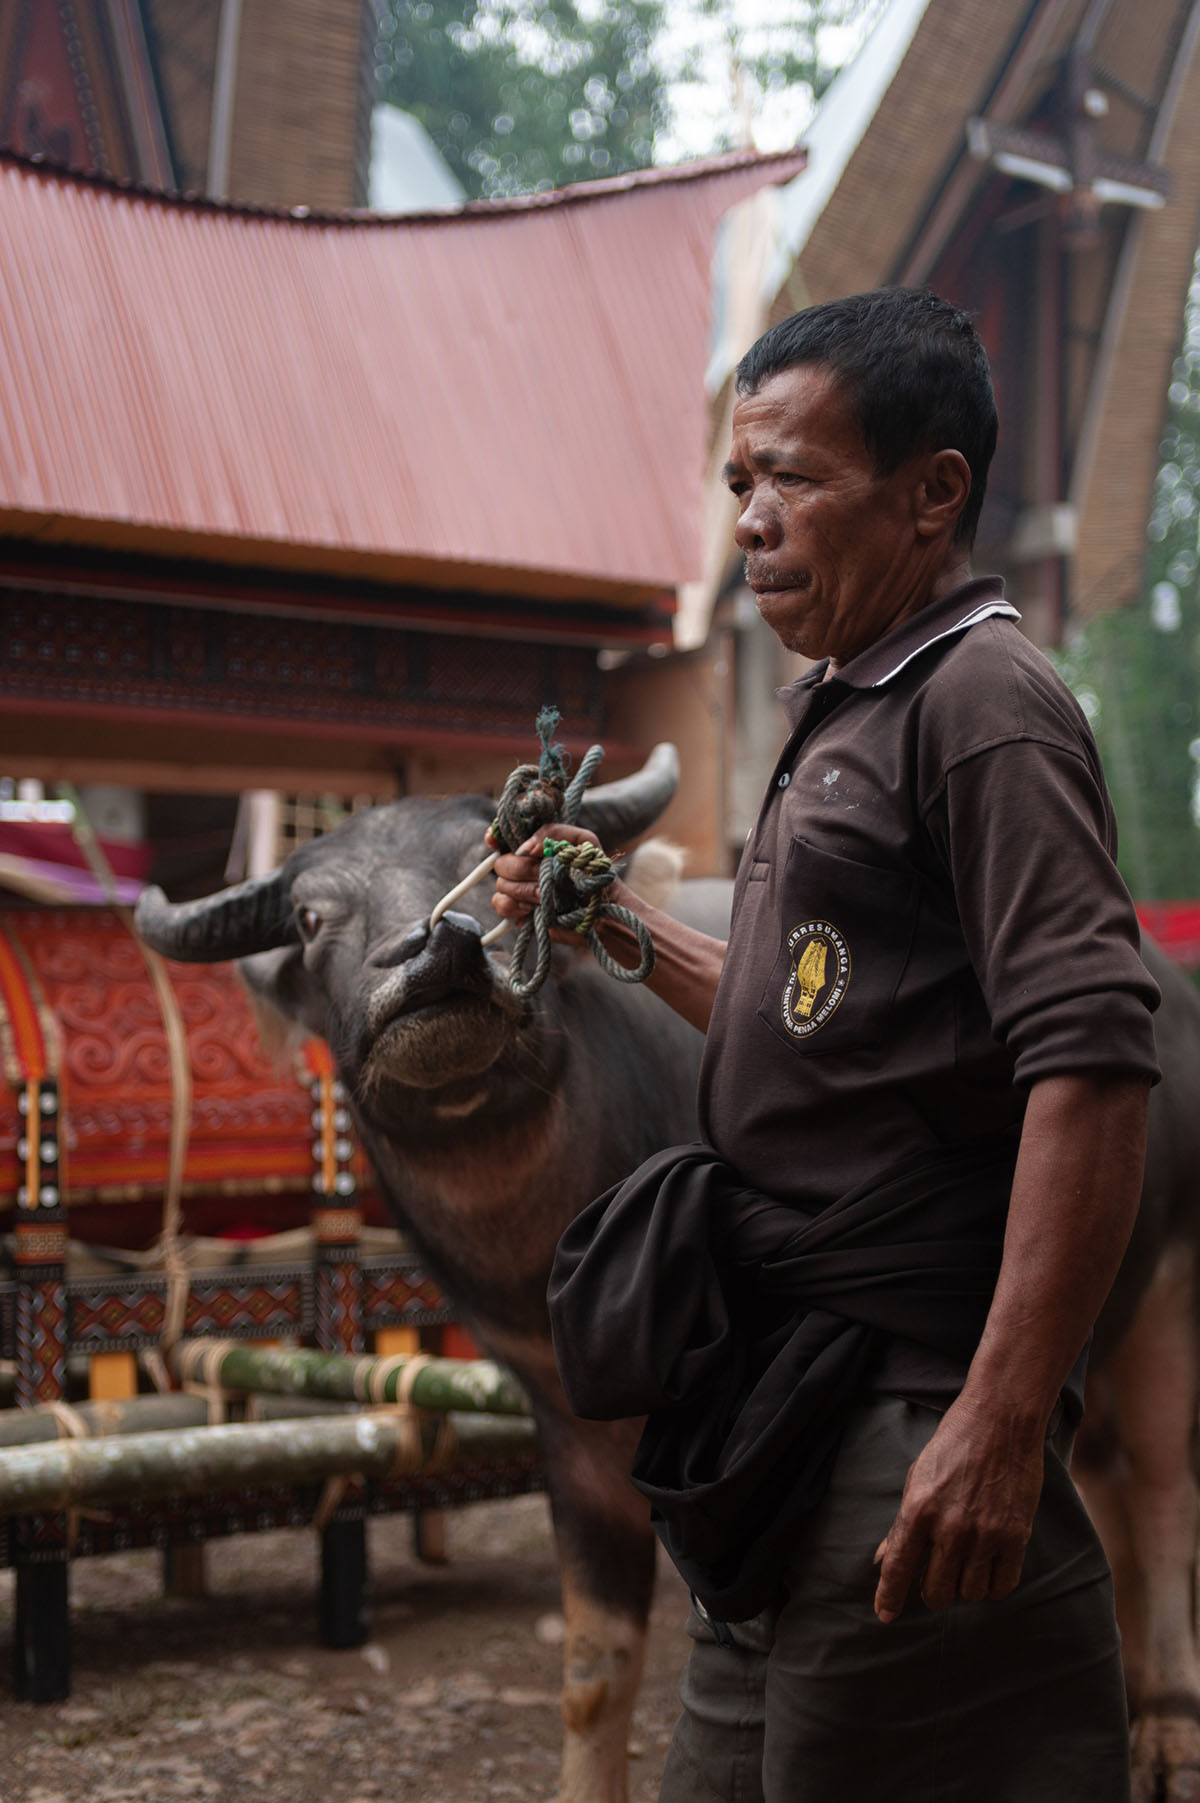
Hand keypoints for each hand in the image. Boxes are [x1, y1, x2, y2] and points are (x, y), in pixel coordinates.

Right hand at [488, 822, 601, 927]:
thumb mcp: (583, 841)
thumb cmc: (594, 871)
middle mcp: (523, 866)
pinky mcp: (520, 912)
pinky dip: (516, 905)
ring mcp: (519, 890)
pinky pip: (502, 905)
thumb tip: (525, 848)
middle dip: (523, 869)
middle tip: (545, 874)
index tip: (495, 842)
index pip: (502, 837)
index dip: (494, 838)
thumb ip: (555, 833)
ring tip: (546, 894)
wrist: (605, 907)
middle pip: (501, 863)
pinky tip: (534, 907)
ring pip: (501, 885)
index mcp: (535, 846)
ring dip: (525, 889)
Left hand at [872, 1396, 1044, 1622]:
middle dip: (932, 1593)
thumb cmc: (953, 1445)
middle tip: (936, 1579)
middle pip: (936, 1592)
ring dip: (964, 1587)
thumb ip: (904, 1523)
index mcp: (918, 1509)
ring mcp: (985, 1534)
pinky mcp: (1016, 1537)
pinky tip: (988, 1568)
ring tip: (964, 1564)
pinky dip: (993, 1585)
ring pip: (969, 1593)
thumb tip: (884, 1559)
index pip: (898, 1567)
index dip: (889, 1596)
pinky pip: (1002, 1586)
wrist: (1001, 1421)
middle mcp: (950, 1527)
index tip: (885, 1615)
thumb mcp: (917, 1477)